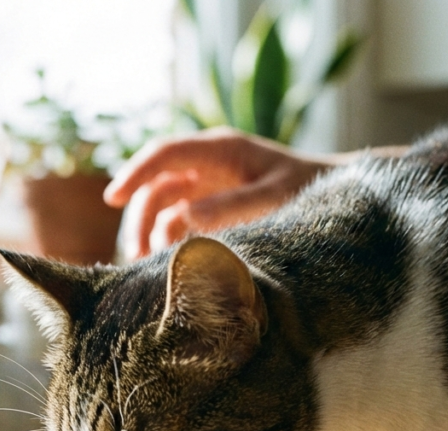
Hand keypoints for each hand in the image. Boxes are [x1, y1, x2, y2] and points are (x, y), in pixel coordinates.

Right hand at [104, 128, 341, 258]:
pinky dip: (167, 240)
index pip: (165, 154)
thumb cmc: (309, 189)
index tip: (113, 199)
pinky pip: (177, 220)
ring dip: (150, 232)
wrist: (335, 195)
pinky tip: (166, 263)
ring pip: (161, 204)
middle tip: (136, 255)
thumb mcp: (275, 197)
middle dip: (140, 217)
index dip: (135, 173)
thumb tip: (184, 218)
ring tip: (147, 265)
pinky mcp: (210, 206)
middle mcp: (207, 163)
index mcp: (221, 149)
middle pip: (156, 184)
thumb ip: (232, 205)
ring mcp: (207, 184)